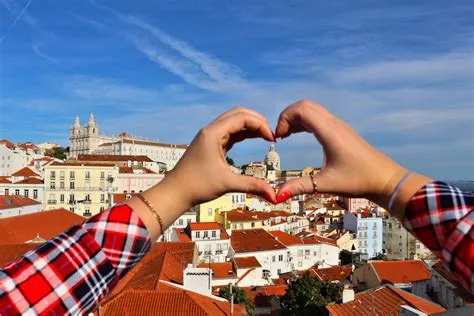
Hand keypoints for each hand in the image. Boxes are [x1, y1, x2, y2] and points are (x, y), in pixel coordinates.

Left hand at [166, 106, 276, 207]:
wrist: (176, 192)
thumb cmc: (196, 186)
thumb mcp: (227, 183)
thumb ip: (252, 185)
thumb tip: (274, 195)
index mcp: (213, 133)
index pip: (242, 117)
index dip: (260, 124)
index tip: (272, 138)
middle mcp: (211, 130)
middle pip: (238, 114)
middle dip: (257, 121)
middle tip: (271, 134)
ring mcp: (210, 136)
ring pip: (234, 121)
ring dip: (251, 126)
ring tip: (266, 136)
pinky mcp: (211, 144)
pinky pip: (230, 132)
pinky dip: (243, 133)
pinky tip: (254, 138)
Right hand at [274, 99, 406, 201]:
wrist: (385, 179)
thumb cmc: (358, 181)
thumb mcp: (325, 184)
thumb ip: (300, 187)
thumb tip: (277, 195)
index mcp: (329, 132)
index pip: (302, 109)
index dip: (285, 118)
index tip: (279, 137)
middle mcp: (334, 124)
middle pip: (305, 105)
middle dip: (287, 116)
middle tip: (279, 135)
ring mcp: (338, 126)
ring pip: (312, 109)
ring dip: (295, 118)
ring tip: (285, 135)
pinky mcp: (341, 131)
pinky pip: (318, 117)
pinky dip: (304, 121)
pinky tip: (297, 135)